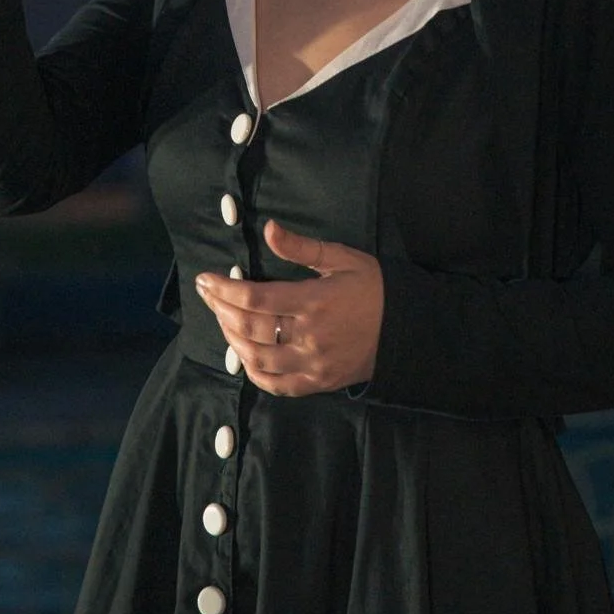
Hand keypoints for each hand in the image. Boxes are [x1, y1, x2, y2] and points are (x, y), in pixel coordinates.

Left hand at [195, 219, 383, 396]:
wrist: (407, 329)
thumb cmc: (373, 288)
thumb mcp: (341, 258)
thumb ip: (301, 247)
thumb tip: (269, 229)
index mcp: (313, 301)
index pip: (255, 298)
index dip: (224, 290)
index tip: (206, 279)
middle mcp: (309, 336)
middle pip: (250, 327)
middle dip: (220, 309)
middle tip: (207, 294)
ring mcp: (312, 364)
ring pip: (257, 358)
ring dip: (232, 338)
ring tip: (222, 319)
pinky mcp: (317, 383)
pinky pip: (276, 384)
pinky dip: (253, 372)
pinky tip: (242, 354)